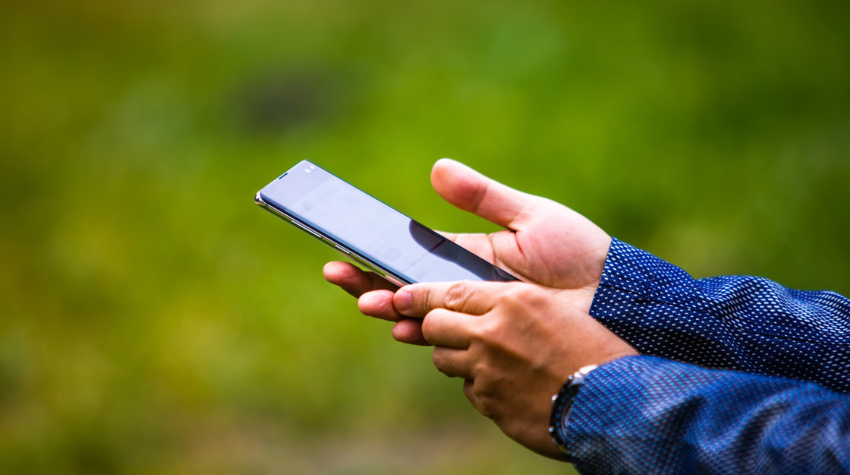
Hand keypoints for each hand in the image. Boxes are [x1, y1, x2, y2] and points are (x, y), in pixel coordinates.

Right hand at [324, 159, 611, 343]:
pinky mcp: (490, 341)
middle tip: (336, 273)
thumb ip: (483, 196)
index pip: (410, 258)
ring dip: (389, 309)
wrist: (617, 298)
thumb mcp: (529, 216)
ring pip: (419, 315)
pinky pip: (448, 340)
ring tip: (366, 300)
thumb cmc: (578, 253)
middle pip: (404, 288)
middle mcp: (464, 290)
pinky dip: (422, 333)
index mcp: (466, 258)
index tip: (343, 248)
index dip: (376, 256)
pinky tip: (404, 326)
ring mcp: (476, 317)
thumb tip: (436, 168)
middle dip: (368, 282)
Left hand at [393, 280, 636, 458]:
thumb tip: (467, 305)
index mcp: (513, 301)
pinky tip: (511, 385)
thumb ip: (506, 303)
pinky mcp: (490, 403)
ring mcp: (489, 371)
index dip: (419, 295)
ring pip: (444, 358)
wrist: (614, 400)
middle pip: (435, 325)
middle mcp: (494, 333)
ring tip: (493, 359)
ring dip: (459, 358)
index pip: (449, 292)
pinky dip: (480, 386)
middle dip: (434, 326)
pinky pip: (469, 389)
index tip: (398, 296)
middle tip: (449, 329)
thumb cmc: (593, 347)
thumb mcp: (551, 307)